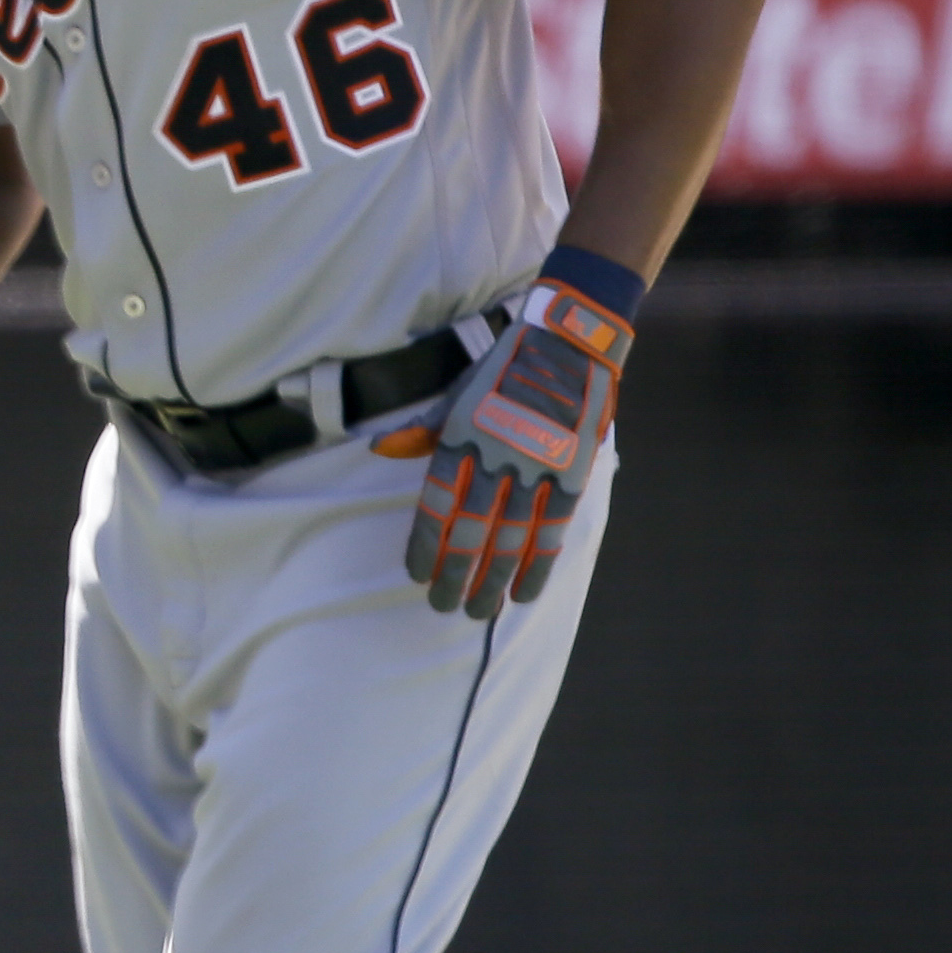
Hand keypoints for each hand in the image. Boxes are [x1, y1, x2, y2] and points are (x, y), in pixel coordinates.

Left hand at [386, 276, 630, 616]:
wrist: (570, 341)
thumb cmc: (504, 368)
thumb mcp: (457, 390)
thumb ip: (424, 429)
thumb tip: (380, 450)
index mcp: (462, 436)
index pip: (436, 503)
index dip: (425, 544)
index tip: (416, 575)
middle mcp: (497, 456)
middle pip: (471, 530)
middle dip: (456, 575)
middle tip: (444, 608)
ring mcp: (537, 466)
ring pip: (512, 538)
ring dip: (494, 579)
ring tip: (480, 611)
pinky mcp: (571, 472)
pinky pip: (554, 529)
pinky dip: (539, 564)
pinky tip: (525, 592)